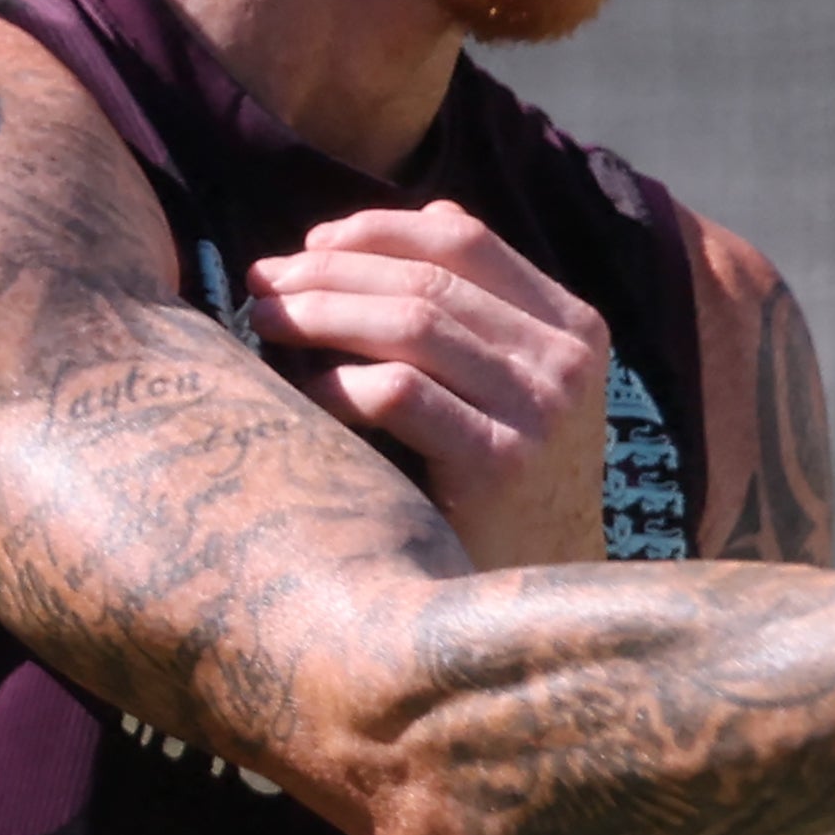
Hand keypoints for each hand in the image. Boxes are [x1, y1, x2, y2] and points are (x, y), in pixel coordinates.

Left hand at [248, 201, 611, 573]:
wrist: (536, 604)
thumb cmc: (503, 492)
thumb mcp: (514, 390)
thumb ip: (470, 313)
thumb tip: (377, 229)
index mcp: (574, 326)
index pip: (463, 236)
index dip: (373, 230)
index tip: (309, 246)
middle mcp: (567, 360)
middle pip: (426, 278)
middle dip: (327, 271)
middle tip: (260, 283)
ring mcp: (540, 410)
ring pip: (409, 324)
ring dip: (320, 314)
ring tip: (265, 321)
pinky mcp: (499, 463)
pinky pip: (395, 394)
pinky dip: (334, 384)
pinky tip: (298, 394)